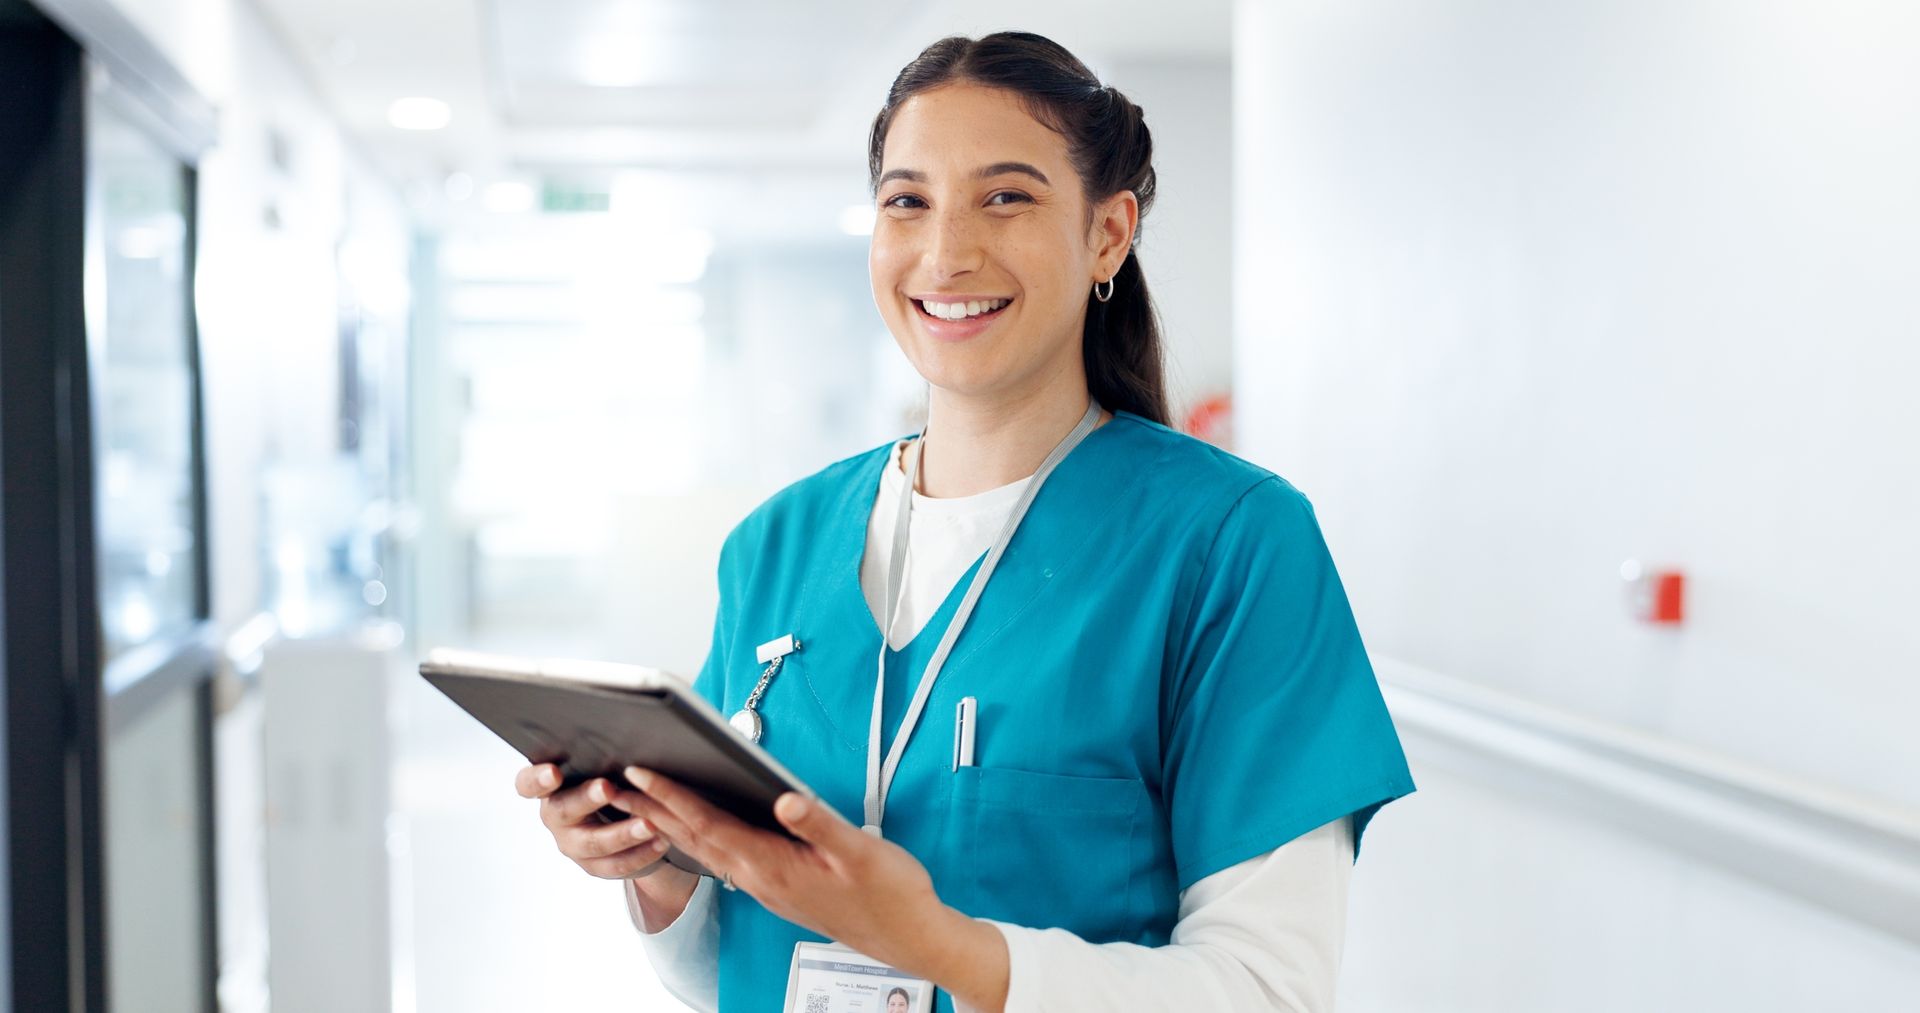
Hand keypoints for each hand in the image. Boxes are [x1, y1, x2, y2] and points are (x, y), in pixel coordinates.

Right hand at [514, 763, 670, 878]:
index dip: (537, 779)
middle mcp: (555, 816)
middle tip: (608, 787)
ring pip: (593, 842)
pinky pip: (616, 865)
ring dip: (622, 834)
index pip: (528, 784)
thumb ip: (601, 755)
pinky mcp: (594, 865)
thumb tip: (625, 732)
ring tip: (648, 825)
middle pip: (564, 810)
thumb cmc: (606, 776)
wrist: (620, 816)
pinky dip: (640, 854)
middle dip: (587, 799)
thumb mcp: (599, 764)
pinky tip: (660, 842)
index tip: (554, 772)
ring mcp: (572, 844)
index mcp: (548, 788)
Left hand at [619, 766, 1009, 1009]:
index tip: (641, 772)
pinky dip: (698, 840)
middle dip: (654, 808)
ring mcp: (765, 887)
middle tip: (618, 782)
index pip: (710, 824)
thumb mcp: (861, 852)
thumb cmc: (889, 895)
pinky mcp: (776, 889)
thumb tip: (784, 798)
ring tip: (642, 802)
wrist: (907, 937)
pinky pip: (723, 860)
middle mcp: (760, 879)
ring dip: (670, 825)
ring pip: (705, 851)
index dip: (672, 796)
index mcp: (773, 865)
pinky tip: (696, 831)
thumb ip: (820, 824)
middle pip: (694, 837)